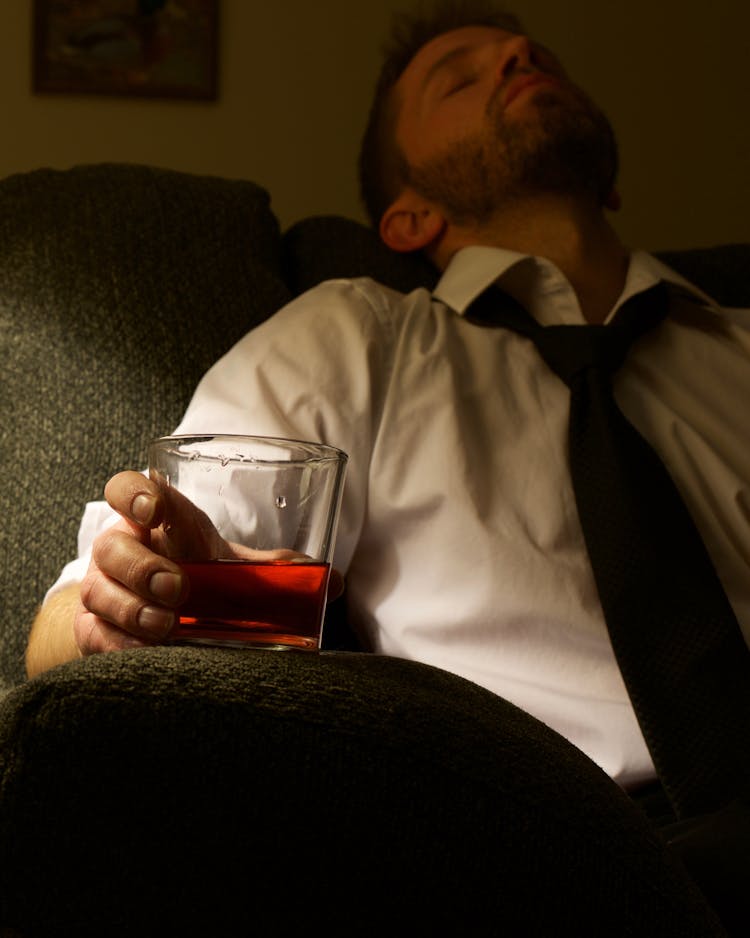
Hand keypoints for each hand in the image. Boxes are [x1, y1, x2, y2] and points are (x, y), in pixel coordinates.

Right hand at [74, 471, 343, 655]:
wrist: (147, 614)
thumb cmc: (191, 575)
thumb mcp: (228, 566)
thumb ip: (272, 570)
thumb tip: (333, 582)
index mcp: (152, 521)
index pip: (126, 489)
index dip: (133, 494)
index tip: (154, 510)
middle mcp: (120, 549)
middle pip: (110, 545)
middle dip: (142, 567)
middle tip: (178, 588)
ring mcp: (101, 588)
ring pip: (98, 591)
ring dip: (132, 609)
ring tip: (166, 627)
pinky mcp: (93, 628)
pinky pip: (94, 634)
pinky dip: (120, 645)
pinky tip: (147, 652)